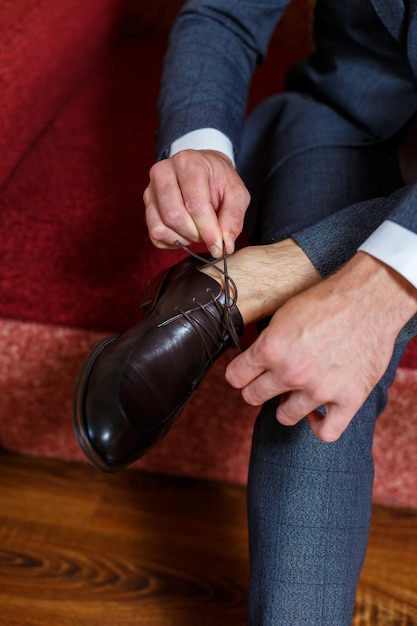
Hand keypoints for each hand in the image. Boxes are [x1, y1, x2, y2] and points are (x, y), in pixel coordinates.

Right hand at [143, 149, 249, 256]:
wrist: (204, 170)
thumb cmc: (219, 181)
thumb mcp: (237, 194)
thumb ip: (233, 217)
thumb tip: (226, 244)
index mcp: (188, 163)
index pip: (194, 203)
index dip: (208, 230)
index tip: (219, 246)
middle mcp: (163, 172)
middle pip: (173, 216)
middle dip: (195, 234)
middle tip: (209, 235)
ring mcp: (151, 190)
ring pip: (160, 228)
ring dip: (183, 238)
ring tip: (197, 231)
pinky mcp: (147, 207)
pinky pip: (155, 235)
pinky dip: (173, 241)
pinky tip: (185, 232)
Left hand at [225, 253, 416, 440]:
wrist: (370, 299)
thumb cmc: (328, 300)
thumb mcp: (284, 314)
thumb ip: (267, 341)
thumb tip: (254, 358)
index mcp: (271, 349)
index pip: (236, 377)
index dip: (238, 374)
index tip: (243, 374)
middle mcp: (291, 373)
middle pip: (254, 397)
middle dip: (257, 389)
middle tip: (265, 383)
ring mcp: (320, 389)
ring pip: (285, 416)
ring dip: (285, 407)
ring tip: (292, 395)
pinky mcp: (349, 399)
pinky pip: (327, 431)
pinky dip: (318, 427)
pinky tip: (315, 414)